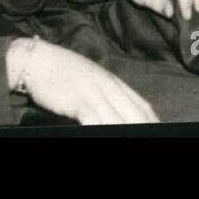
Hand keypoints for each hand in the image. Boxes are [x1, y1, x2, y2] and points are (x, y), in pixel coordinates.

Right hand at [7, 39, 157, 124]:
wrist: (38, 60)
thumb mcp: (90, 81)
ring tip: (140, 138)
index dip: (153, 120)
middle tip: (158, 136)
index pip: (142, 106)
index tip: (160, 129)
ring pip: (119, 118)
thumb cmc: (62, 72)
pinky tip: (108, 133)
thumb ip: (106, 93)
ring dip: (128, 129)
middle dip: (146, 126)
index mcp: (114, 82)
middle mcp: (109, 87)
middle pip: (136, 113)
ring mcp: (95, 92)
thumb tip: (119, 109)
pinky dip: (103, 127)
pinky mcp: (79, 100)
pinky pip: (95, 118)